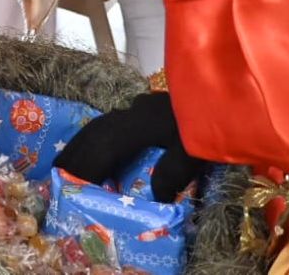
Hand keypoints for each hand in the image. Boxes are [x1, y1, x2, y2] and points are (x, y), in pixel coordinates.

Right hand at [53, 91, 207, 202]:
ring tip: (68, 161)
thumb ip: (172, 173)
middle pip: (95, 133)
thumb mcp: (197, 152)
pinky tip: (99, 148)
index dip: (85, 167)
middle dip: (74, 154)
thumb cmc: (217, 121)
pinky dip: (97, 137)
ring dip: (82, 144)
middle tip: (56, 173)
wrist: (232, 92)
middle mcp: (134, 112)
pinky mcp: (147, 108)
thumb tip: (154, 197)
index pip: (103, 147)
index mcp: (141, 123)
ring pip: (101, 125)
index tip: (72, 186)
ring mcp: (140, 108)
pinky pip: (112, 123)